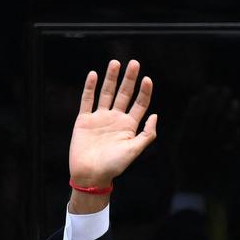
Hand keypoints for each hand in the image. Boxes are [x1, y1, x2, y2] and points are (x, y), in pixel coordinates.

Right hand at [68, 60, 157, 187]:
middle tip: (134, 63)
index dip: (144, 91)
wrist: (90, 175)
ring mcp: (100, 118)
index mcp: (129, 126)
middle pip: (124, 94)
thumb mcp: (135, 150)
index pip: (140, 104)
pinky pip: (87, 100)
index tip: (147, 79)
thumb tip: (155, 115)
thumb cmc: (114, 166)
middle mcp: (116, 119)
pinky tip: (93, 75)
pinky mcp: (84, 120)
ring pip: (106, 93)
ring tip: (115, 63)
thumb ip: (147, 134)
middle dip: (129, 79)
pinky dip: (90, 87)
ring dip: (111, 78)